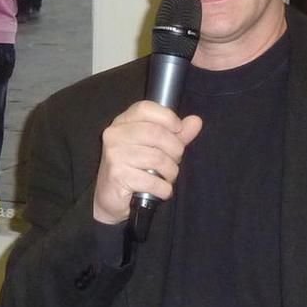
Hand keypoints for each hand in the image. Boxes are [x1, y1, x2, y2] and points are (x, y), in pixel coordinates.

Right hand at [92, 101, 204, 225]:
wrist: (110, 198)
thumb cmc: (134, 169)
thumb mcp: (156, 147)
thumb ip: (176, 134)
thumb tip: (196, 121)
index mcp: (123, 122)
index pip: (145, 108)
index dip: (167, 117)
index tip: (178, 130)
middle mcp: (115, 135)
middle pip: (156, 133)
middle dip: (175, 150)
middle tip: (174, 162)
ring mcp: (114, 155)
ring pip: (157, 159)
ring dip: (171, 172)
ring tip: (167, 177)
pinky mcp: (117, 176)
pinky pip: (153, 181)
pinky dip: (164, 189)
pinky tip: (161, 190)